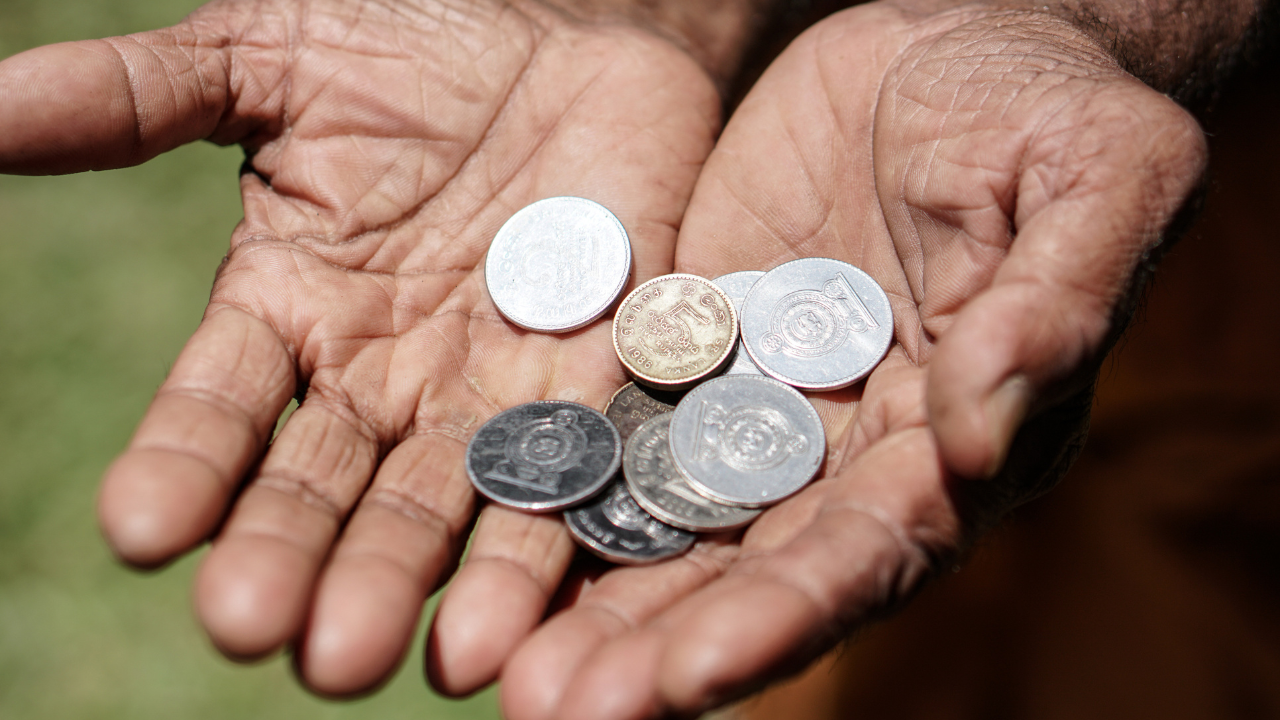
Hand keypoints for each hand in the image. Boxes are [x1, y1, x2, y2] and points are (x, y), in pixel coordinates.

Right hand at [0, 0, 747, 695]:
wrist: (569, 26)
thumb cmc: (414, 38)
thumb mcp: (272, 58)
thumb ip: (141, 98)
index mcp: (293, 310)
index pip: (219, 407)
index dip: (181, 465)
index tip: (142, 528)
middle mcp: (385, 375)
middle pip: (328, 487)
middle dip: (293, 559)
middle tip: (260, 634)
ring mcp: (492, 388)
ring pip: (440, 507)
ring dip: (403, 584)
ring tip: (365, 661)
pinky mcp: (597, 380)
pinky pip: (571, 476)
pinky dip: (538, 550)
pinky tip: (503, 624)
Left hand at [467, 3, 1206, 716]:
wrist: (949, 42)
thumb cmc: (1046, 105)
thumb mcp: (1094, 177)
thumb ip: (1054, 306)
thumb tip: (979, 437)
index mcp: (962, 439)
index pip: (873, 552)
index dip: (785, 616)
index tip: (689, 675)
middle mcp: (855, 450)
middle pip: (753, 568)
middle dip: (659, 643)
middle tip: (551, 713)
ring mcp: (766, 402)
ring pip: (674, 517)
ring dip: (595, 595)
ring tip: (503, 670)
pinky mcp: (696, 345)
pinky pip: (623, 423)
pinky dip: (567, 480)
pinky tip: (494, 533)